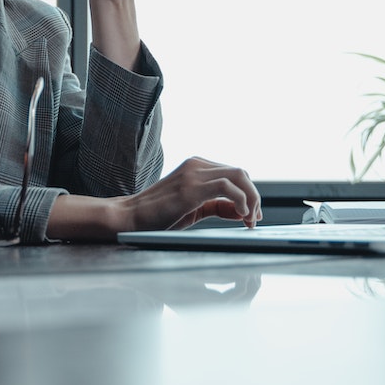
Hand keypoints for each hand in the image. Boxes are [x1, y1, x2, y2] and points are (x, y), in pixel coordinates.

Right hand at [46, 157, 260, 240]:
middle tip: (255, 220)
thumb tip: (241, 211)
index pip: (234, 174)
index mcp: (196, 166)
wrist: (129, 218)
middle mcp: (196, 164)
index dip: (249, 194)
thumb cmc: (157, 216)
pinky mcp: (190, 187)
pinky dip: (241, 200)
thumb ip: (216, 205)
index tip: (252, 216)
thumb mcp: (193, 208)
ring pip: (239, 176)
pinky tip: (240, 216)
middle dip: (254, 196)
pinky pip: (227, 186)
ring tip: (250, 220)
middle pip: (241, 172)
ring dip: (252, 198)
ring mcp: (193, 173)